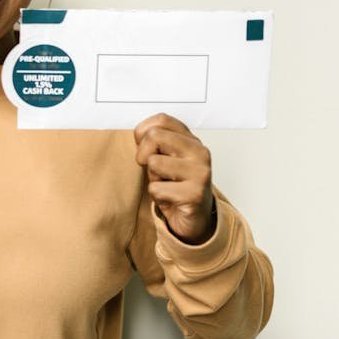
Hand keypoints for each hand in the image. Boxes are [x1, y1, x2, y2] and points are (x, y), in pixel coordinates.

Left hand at [134, 113, 215, 244]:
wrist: (194, 218)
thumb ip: (154, 141)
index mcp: (191, 140)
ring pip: (154, 162)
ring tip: (166, 185)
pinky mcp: (195, 194)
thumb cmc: (175, 185)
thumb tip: (138, 133)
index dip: (143, 132)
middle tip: (152, 170)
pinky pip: (156, 188)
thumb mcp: (164, 158)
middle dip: (143, 154)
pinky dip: (156, 195)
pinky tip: (170, 198)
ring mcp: (200, 172)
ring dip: (152, 178)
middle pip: (154, 136)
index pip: (161, 119)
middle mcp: (199, 152)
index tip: (144, 147)